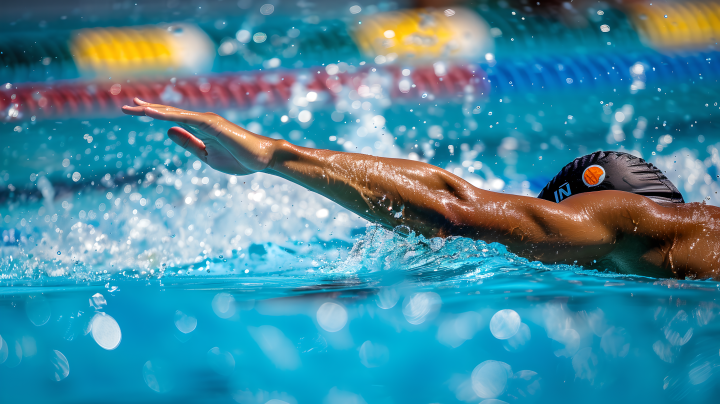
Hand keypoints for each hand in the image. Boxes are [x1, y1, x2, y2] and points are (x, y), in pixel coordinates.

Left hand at [121, 98, 276, 174]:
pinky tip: (151, 113)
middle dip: (147, 109)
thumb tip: (168, 132)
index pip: (172, 119)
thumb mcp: (206, 155)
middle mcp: (201, 120)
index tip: (136, 110)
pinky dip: (167, 114)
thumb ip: (188, 143)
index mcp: (200, 128)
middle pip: (169, 113)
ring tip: (133, 107)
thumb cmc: (239, 158)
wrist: (262, 159)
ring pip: (174, 113)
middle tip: (126, 106)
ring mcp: (206, 120)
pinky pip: (184, 117)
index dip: (154, 114)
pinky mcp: (211, 123)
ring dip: (152, 110)